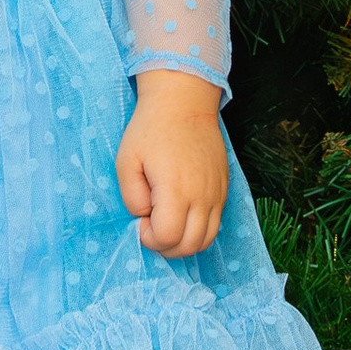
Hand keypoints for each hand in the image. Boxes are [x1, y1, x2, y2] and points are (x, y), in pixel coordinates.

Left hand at [117, 70, 227, 257]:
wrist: (184, 102)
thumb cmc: (150, 129)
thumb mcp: (126, 161)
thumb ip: (131, 197)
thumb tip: (144, 217)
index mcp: (176, 191)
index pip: (167, 238)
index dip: (149, 239)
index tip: (140, 221)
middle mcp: (202, 197)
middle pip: (189, 247)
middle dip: (165, 247)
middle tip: (151, 227)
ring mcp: (217, 194)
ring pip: (207, 240)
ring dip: (184, 243)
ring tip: (166, 224)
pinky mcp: (224, 189)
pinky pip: (216, 224)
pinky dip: (198, 230)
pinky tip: (181, 214)